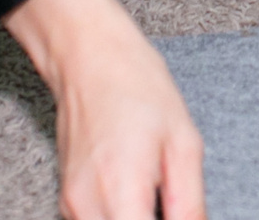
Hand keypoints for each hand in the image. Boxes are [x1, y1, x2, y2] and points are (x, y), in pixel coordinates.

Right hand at [4, 0, 205, 219]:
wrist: (89, 55)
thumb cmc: (136, 86)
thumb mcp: (183, 143)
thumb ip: (191, 205)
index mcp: (121, 192)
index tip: (179, 215)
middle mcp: (88, 206)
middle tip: (171, 204)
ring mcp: (72, 205)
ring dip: (137, 219)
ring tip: (155, 197)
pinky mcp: (67, 200)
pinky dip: (121, 217)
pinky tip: (137, 196)